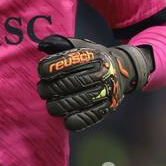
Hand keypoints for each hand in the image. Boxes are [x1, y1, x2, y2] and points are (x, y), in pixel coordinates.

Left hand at [36, 34, 150, 131]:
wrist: (123, 71)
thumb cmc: (94, 59)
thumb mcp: (82, 46)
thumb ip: (62, 44)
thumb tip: (42, 46)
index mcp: (94, 56)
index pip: (67, 62)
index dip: (50, 68)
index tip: (42, 72)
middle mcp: (102, 73)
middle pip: (68, 83)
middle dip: (49, 88)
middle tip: (42, 90)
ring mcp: (106, 91)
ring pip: (75, 102)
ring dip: (57, 106)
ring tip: (51, 104)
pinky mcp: (107, 107)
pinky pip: (88, 117)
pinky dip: (74, 121)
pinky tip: (66, 119)